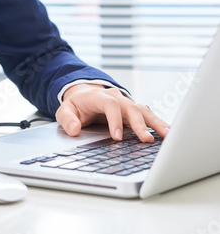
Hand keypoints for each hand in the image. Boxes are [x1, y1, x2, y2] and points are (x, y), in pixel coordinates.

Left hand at [55, 84, 169, 142]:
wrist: (85, 94)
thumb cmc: (77, 105)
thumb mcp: (65, 110)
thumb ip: (67, 119)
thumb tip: (74, 129)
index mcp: (99, 96)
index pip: (110, 105)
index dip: (114, 120)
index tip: (116, 137)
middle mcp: (116, 98)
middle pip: (131, 108)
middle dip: (139, 124)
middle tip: (146, 140)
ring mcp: (127, 104)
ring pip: (143, 111)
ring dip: (155, 123)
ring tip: (167, 135)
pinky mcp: (134, 112)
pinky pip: (148, 116)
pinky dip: (158, 123)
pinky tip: (169, 132)